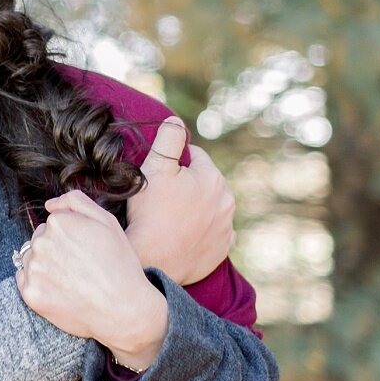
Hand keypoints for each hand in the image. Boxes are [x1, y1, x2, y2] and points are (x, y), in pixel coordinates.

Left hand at [15, 190, 168, 370]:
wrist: (124, 310)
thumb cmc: (119, 264)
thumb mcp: (107, 221)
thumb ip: (76, 202)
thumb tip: (48, 205)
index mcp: (58, 222)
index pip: (51, 225)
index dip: (69, 240)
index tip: (83, 253)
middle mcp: (42, 242)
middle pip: (38, 241)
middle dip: (54, 251)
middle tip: (78, 269)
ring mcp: (35, 269)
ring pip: (30, 260)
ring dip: (44, 267)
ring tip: (70, 281)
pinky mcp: (31, 294)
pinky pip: (24, 281)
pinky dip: (37, 285)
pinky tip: (59, 291)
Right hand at [125, 117, 236, 285]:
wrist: (153, 259)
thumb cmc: (151, 213)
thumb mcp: (155, 168)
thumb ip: (168, 138)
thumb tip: (176, 121)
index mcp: (213, 178)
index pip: (195, 156)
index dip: (173, 162)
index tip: (159, 176)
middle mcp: (227, 201)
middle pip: (205, 182)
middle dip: (188, 185)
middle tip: (162, 198)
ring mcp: (226, 227)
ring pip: (210, 206)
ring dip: (196, 207)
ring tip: (171, 217)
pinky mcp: (222, 249)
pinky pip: (214, 232)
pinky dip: (202, 230)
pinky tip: (184, 234)